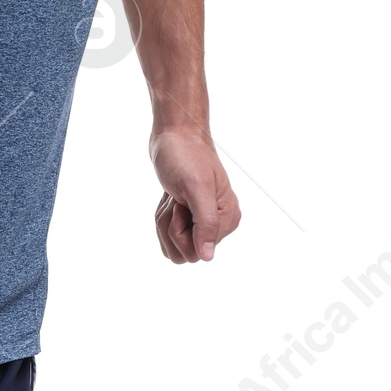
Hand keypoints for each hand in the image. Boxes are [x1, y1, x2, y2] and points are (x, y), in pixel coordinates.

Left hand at [151, 127, 240, 264]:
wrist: (175, 134)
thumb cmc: (185, 156)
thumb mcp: (196, 188)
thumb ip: (206, 223)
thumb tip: (208, 257)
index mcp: (228, 220)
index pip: (197, 253)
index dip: (181, 228)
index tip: (184, 201)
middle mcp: (219, 224)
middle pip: (183, 253)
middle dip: (169, 226)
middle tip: (175, 199)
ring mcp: (203, 221)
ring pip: (173, 246)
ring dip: (163, 221)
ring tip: (172, 196)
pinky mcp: (189, 218)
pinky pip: (168, 236)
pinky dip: (162, 217)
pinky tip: (169, 199)